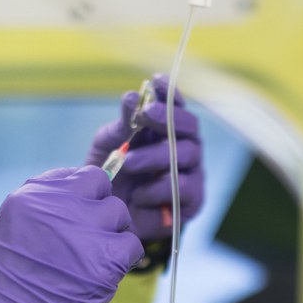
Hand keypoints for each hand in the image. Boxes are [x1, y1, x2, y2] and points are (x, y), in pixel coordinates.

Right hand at [0, 167, 144, 302]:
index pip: (76, 175)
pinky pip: (133, 244)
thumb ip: (39, 207)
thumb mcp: (6, 231)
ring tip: (95, 258)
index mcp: (31, 196)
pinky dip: (126, 258)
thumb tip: (69, 196)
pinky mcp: (107, 258)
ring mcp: (86, 229)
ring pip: (120, 214)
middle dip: (99, 212)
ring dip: (112, 234)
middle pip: (101, 190)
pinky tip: (108, 271)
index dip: (83, 195)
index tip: (79, 214)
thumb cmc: (5, 285)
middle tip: (89, 239)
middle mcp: (60, 205)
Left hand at [86, 74, 204, 244]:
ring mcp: (191, 172)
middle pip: (189, 125)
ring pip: (185, 154)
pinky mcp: (193, 199)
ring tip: (128, 163)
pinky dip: (157, 188)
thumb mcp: (108, 146)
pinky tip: (139, 195)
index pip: (175, 105)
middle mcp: (183, 146)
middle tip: (148, 113)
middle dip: (169, 117)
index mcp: (165, 129)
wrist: (109, 220)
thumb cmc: (111, 176)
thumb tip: (132, 97)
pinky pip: (182, 186)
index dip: (170, 92)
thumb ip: (121, 124)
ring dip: (155, 156)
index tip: (157, 81)